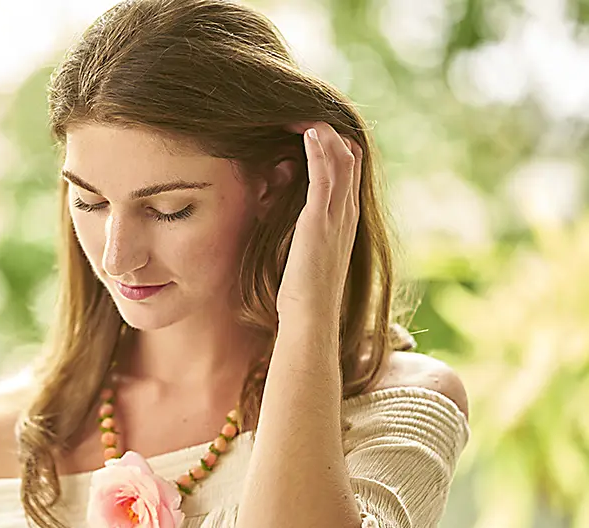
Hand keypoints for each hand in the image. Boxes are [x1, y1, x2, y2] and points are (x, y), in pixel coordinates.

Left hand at [276, 122, 360, 325]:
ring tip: (304, 111)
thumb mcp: (300, 249)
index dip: (331, 144)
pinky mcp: (321, 221)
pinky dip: (319, 150)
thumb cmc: (299, 291)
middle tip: (304, 110)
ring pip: (341, 159)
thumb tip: (278, 202)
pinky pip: (326, 175)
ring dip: (323, 131)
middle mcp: (346, 212)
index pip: (346, 168)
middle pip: (348, 156)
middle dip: (329, 130)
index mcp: (342, 219)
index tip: (308, 126)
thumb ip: (296, 224)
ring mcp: (337, 215)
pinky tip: (308, 132)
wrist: (308, 318)